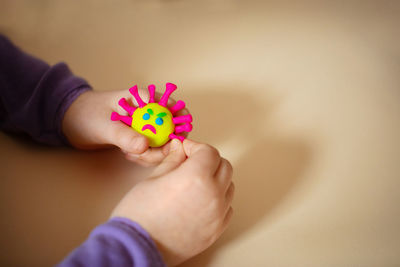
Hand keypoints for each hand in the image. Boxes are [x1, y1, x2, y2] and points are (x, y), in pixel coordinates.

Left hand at [62, 88, 188, 165]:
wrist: (71, 122)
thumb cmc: (87, 114)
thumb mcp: (105, 125)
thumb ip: (124, 136)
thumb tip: (145, 146)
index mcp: (145, 99)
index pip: (172, 107)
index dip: (181, 122)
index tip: (178, 139)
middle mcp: (149, 111)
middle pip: (172, 127)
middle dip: (167, 144)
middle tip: (152, 155)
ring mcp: (146, 125)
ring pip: (163, 141)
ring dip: (153, 153)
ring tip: (132, 155)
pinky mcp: (140, 137)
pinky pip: (151, 149)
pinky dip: (144, 156)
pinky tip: (129, 155)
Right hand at [111, 139, 233, 265]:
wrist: (136, 247)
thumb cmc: (139, 214)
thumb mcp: (153, 178)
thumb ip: (173, 160)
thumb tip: (180, 148)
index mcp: (196, 177)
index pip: (209, 152)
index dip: (196, 147)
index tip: (185, 149)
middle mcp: (212, 195)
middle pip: (224, 166)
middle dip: (209, 160)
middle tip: (191, 162)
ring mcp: (217, 214)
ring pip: (228, 186)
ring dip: (216, 179)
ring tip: (195, 183)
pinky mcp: (216, 230)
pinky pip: (227, 208)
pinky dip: (218, 199)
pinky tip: (200, 200)